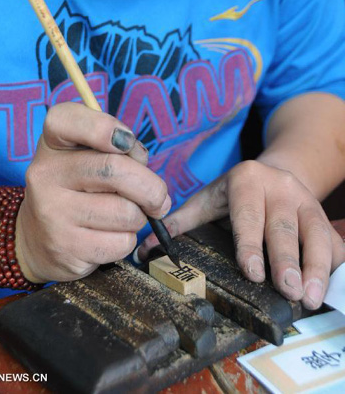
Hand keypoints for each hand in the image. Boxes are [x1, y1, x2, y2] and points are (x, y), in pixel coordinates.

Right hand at [15, 102, 170, 282]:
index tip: (126, 142)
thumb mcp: (88, 157)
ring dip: (139, 217)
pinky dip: (127, 240)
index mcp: (51, 143)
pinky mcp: (65, 247)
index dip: (103, 127)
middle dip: (151, 187)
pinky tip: (110, 236)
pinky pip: (121, 242)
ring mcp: (52, 212)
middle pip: (114, 169)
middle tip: (157, 197)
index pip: (67, 119)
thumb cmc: (77, 188)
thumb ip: (119, 151)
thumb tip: (148, 175)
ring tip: (124, 217)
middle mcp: (45, 174)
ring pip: (125, 212)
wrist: (36, 239)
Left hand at [137, 160, 344, 309]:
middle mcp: (280, 187)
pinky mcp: (323, 215)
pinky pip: (334, 241)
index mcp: (247, 180)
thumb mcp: (208, 198)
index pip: (248, 214)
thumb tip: (143, 250)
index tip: (252, 272)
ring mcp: (306, 201)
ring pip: (316, 234)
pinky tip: (329, 287)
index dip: (250, 243)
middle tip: (288, 290)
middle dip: (287, 261)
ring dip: (316, 267)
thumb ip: (181, 221)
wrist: (277, 171)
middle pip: (284, 227)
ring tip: (311, 296)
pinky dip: (333, 265)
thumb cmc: (236, 193)